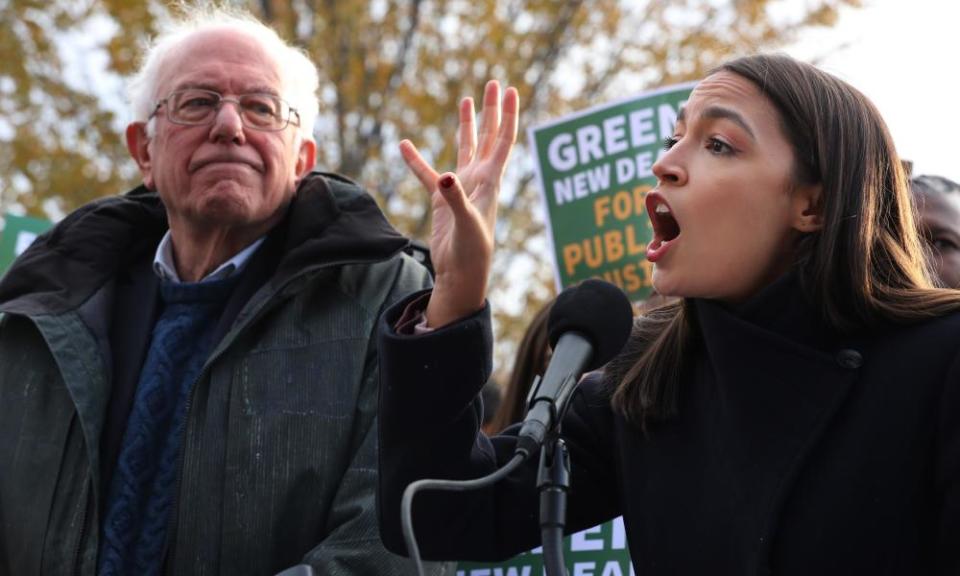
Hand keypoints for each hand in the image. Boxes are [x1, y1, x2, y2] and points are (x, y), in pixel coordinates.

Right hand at [400, 80, 518, 326]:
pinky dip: (416, 160)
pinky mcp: (442, 199)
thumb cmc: (472, 253)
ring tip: (466, 100)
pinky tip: (404, 145)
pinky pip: (427, 174)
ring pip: (465, 147)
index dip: (507, 114)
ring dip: (466, 125)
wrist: (461, 275)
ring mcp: (461, 187)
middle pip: (488, 136)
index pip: (503, 141)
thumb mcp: (467, 225)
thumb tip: (444, 176)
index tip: (510, 90)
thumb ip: (455, 198)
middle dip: (491, 110)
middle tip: (493, 82)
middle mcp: (479, 179)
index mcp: (490, 181)